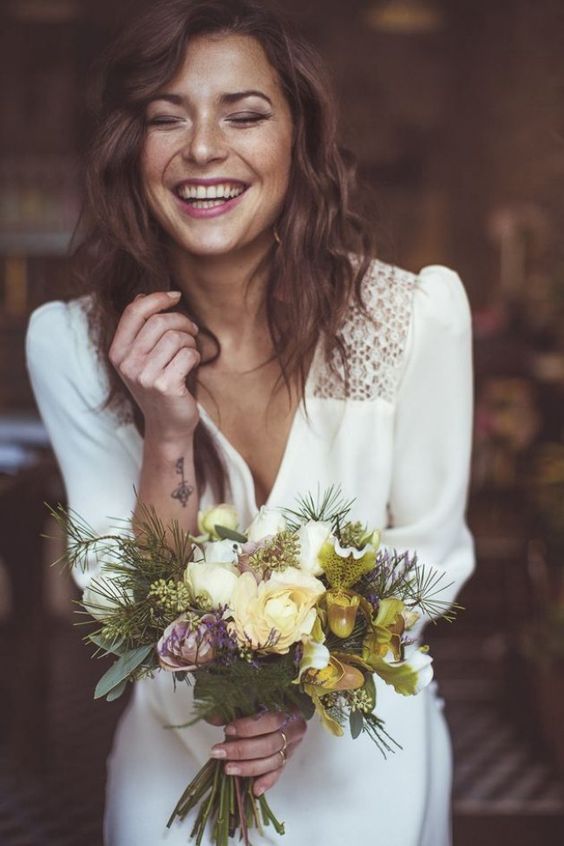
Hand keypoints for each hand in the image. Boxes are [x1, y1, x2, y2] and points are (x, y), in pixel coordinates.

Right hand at [109, 291, 199, 440]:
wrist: (167, 424)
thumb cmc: (158, 385)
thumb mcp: (141, 358)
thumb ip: (140, 330)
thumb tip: (142, 296)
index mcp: (118, 352)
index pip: (134, 311)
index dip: (157, 298)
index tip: (175, 296)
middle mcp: (127, 363)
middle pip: (160, 321)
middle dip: (182, 321)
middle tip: (192, 331)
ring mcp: (145, 376)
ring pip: (177, 337)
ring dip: (190, 341)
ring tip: (189, 352)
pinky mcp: (165, 386)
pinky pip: (189, 354)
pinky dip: (195, 356)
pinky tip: (191, 366)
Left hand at [209, 710, 306, 796]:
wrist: (282, 709)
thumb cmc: (265, 703)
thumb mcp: (251, 699)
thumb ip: (233, 708)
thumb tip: (212, 718)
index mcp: (288, 710)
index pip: (270, 721)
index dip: (248, 727)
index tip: (228, 730)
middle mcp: (293, 730)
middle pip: (269, 745)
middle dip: (242, 751)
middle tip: (219, 752)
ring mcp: (292, 747)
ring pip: (273, 761)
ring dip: (249, 768)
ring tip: (228, 769)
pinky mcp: (287, 760)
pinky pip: (278, 774)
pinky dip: (266, 782)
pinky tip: (254, 789)